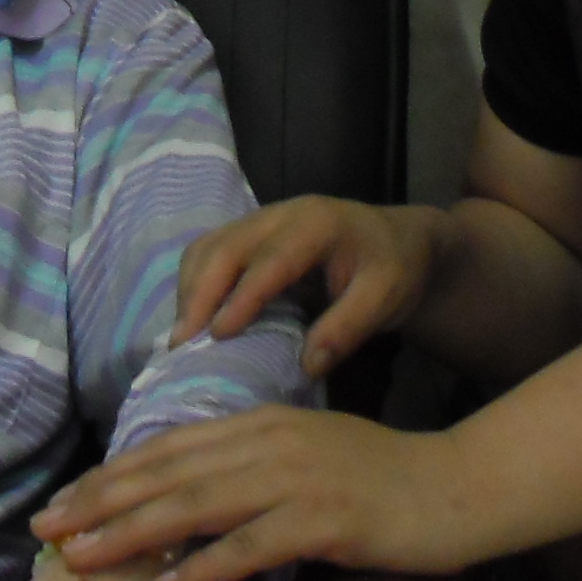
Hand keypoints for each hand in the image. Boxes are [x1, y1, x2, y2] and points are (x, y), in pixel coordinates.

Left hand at [34, 408, 490, 580]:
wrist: (455, 487)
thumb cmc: (379, 479)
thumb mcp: (305, 456)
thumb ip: (248, 469)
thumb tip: (184, 501)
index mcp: (263, 422)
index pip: (170, 448)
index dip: (111, 476)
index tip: (63, 502)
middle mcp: (271, 443)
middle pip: (169, 473)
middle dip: (101, 502)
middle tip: (47, 528)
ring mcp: (296, 480)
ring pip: (196, 505)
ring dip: (132, 534)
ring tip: (82, 557)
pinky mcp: (323, 520)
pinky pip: (249, 547)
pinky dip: (201, 567)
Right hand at [171, 197, 442, 378]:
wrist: (399, 241)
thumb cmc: (394, 269)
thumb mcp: (386, 299)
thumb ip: (348, 329)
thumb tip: (306, 366)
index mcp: (317, 225)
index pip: (270, 260)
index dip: (242, 296)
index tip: (218, 334)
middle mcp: (280, 214)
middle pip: (225, 247)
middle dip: (198, 295)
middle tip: (182, 344)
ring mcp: (261, 220)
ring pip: (208, 247)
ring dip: (190, 290)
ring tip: (184, 337)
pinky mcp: (249, 234)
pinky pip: (209, 252)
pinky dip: (194, 284)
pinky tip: (195, 319)